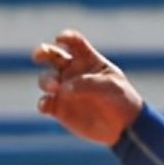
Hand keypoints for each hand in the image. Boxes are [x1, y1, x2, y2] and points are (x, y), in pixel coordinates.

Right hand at [32, 29, 143, 146]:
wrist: (124, 127)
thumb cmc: (122, 100)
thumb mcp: (111, 87)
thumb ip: (88, 83)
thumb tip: (64, 88)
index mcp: (88, 59)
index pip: (74, 42)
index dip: (65, 37)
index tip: (60, 39)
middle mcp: (72, 71)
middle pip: (52, 55)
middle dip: (42, 51)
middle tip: (38, 55)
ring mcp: (64, 89)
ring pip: (46, 79)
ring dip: (46, 81)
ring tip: (55, 87)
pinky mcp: (59, 108)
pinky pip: (45, 103)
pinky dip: (43, 103)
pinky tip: (46, 106)